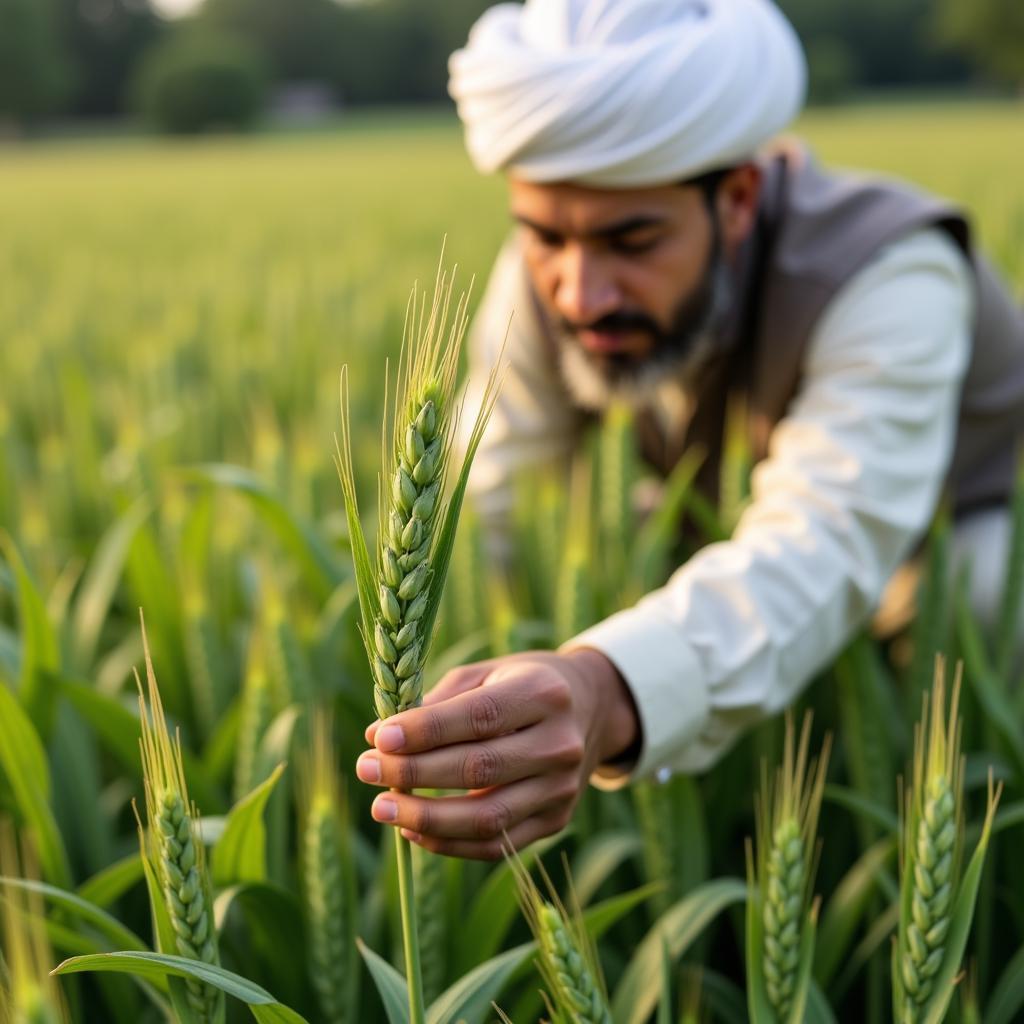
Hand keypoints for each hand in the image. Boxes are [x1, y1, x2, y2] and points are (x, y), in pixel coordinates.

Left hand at [355, 648, 638, 859]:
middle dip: (413, 773)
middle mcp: (560, 743)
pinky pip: (496, 844)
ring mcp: (562, 788)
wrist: (590, 709)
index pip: (479, 718)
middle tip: (364, 768)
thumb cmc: (519, 684)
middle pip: (479, 769)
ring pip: (487, 817)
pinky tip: (412, 829)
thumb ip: (436, 703)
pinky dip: (448, 843)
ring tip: (380, 807)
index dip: (425, 731)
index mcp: (543, 692)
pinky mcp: (556, 820)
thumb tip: (377, 739)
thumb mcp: (486, 673)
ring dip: (425, 818)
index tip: (379, 738)